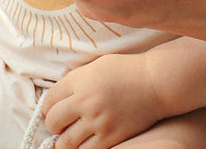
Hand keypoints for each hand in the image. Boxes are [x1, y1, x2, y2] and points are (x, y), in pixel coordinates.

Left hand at [41, 53, 163, 148]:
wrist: (157, 81)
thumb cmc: (127, 70)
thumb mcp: (97, 65)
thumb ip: (76, 79)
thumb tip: (57, 96)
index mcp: (80, 81)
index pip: (49, 100)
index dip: (48, 107)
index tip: (53, 110)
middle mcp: (86, 101)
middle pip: (53, 122)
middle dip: (53, 125)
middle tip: (60, 125)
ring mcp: (99, 121)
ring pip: (66, 143)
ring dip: (64, 141)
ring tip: (70, 137)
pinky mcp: (112, 136)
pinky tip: (85, 143)